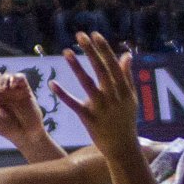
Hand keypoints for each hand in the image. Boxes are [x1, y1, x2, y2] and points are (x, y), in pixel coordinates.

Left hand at [0, 72, 43, 147]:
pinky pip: (20, 77)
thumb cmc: (8, 130)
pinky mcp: (26, 90)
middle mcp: (5, 93)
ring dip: (3, 80)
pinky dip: (15, 78)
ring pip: (7, 76)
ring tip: (2, 90)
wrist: (26, 135)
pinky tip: (12, 86)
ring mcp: (15, 91)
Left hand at [49, 31, 137, 160]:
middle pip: (101, 70)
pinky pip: (74, 104)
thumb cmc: (126, 121)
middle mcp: (113, 96)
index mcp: (124, 90)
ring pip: (87, 84)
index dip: (104, 49)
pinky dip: (63, 94)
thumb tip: (126, 55)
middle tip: (80, 35)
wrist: (123, 148)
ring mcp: (101, 108)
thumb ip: (127, 76)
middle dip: (91, 51)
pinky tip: (52, 84)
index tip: (95, 34)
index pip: (113, 65)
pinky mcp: (89, 119)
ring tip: (66, 52)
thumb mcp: (131, 98)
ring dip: (76, 67)